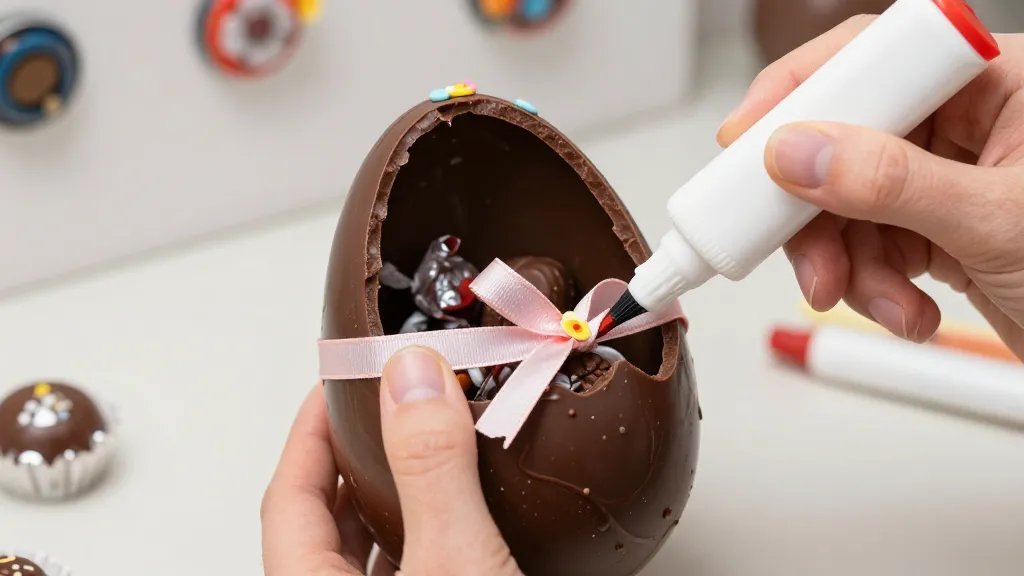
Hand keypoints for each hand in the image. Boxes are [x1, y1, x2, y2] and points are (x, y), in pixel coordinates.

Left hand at [261, 347, 521, 574]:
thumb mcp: (457, 560)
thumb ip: (431, 469)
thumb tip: (414, 376)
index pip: (287, 495)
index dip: (310, 428)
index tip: (341, 379)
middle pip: (326, 523)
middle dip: (358, 458)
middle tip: (396, 405)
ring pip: (370, 555)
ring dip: (397, 502)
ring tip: (436, 451)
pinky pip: (413, 572)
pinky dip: (431, 537)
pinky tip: (469, 521)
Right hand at [719, 17, 1023, 360]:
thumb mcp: (999, 222)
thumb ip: (893, 182)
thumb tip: (800, 152)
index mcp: (996, 84)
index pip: (875, 57)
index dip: (804, 90)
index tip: (749, 139)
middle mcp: (964, 123)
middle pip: (843, 139)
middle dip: (818, 210)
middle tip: (805, 257)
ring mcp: (942, 178)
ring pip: (843, 203)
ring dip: (846, 264)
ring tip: (881, 305)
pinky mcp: (930, 229)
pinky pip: (863, 245)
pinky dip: (870, 286)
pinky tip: (907, 311)